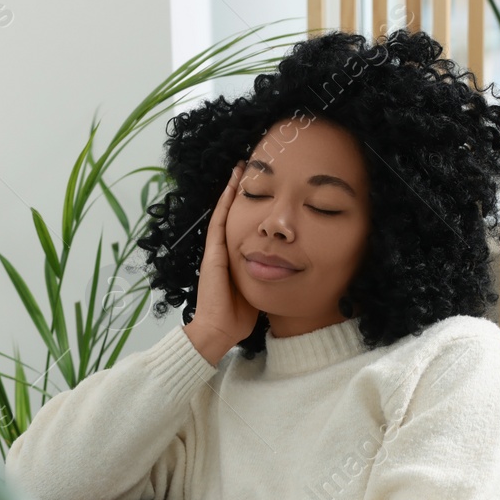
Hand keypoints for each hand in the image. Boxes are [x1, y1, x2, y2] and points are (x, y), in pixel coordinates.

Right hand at [191, 161, 260, 348]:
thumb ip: (267, 275)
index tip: (261, 188)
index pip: (243, 226)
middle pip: (233, 214)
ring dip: (231, 191)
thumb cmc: (239, 316)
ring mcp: (216, 251)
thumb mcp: (258, 288)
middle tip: (247, 169)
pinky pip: (220, 223)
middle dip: (239, 192)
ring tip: (239, 169)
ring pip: (224, 213)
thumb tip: (286, 268)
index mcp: (234, 258)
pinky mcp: (213, 254)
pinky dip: (225, 204)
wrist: (220, 330)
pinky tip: (232, 187)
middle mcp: (223, 250)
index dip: (250, 206)